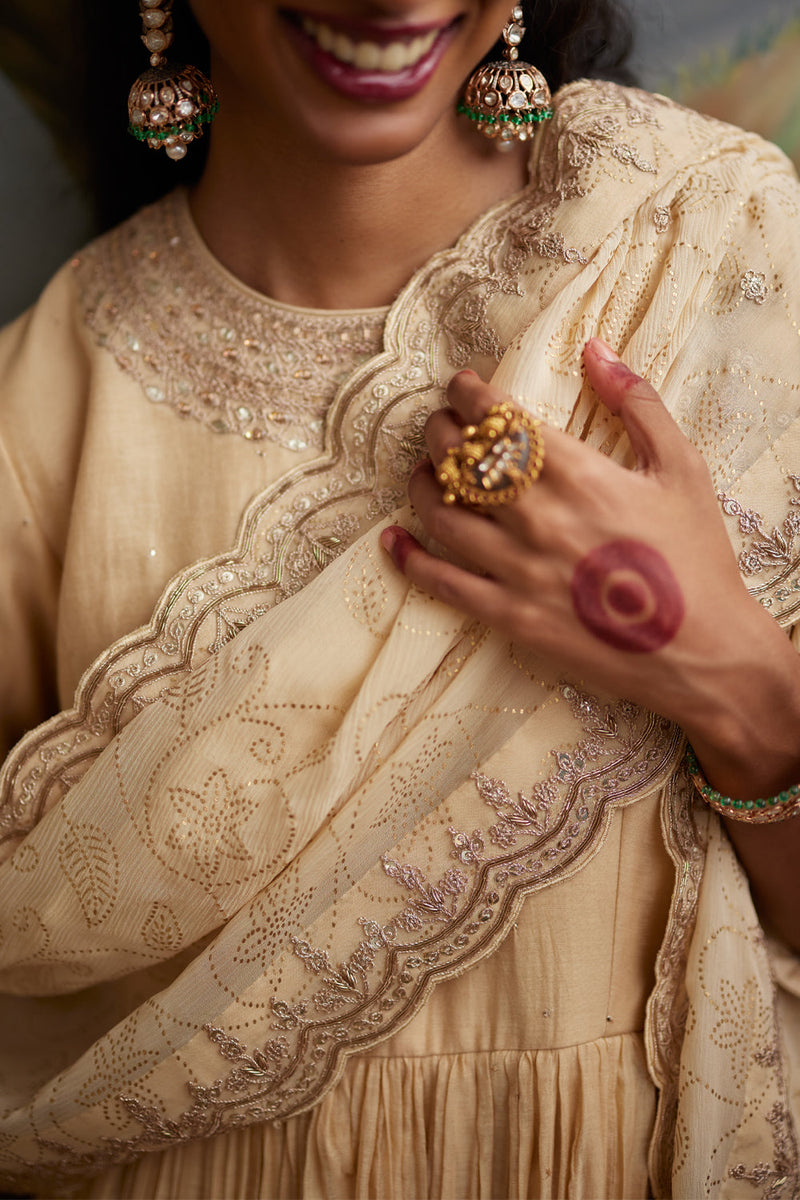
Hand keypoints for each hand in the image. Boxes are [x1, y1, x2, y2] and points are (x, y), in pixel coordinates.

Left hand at [380, 340, 799, 775]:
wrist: (704, 652)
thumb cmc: (698, 558)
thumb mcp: (682, 469)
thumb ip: (638, 403)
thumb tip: (595, 350)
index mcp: (580, 475)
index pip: (501, 421)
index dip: (470, 395)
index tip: (463, 386)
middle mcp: (539, 518)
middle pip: (461, 461)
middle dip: (440, 431)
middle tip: (439, 423)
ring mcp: (519, 570)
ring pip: (442, 515)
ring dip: (422, 484)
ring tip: (423, 471)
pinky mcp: (510, 616)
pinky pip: (443, 583)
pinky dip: (409, 559)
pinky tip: (392, 541)